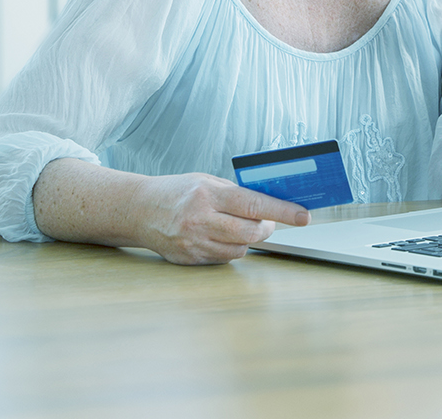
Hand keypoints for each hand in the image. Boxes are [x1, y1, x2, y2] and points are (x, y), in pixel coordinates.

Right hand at [136, 173, 309, 264]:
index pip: (252, 204)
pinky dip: (230, 248)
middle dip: (266, 228)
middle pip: (250, 231)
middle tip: (268, 222)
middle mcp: (200, 219)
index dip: (282, 211)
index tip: (302, 215)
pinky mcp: (190, 259)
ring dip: (248, 239)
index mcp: (206, 194)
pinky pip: (224, 258)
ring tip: (237, 226)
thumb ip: (235, 192)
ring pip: (240, 248)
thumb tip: (268, 202)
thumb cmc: (175, 192)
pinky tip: (221, 236)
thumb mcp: (205, 181)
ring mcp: (194, 242)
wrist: (139, 210)